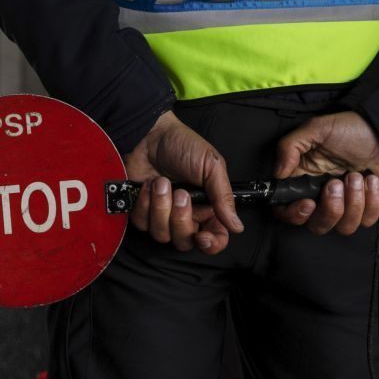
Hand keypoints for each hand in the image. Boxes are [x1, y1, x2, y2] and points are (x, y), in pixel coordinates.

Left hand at [124, 111, 242, 253]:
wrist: (150, 134)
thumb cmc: (182, 144)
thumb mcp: (211, 166)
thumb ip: (224, 198)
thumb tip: (237, 225)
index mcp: (208, 206)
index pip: (214, 238)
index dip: (210, 244)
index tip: (202, 236)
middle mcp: (186, 214)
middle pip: (185, 241)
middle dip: (180, 219)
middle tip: (180, 193)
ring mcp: (162, 214)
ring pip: (161, 235)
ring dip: (160, 207)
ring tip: (161, 183)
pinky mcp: (142, 209)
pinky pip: (142, 223)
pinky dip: (144, 203)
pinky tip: (147, 185)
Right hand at [273, 111, 378, 234]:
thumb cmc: (348, 128)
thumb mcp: (316, 129)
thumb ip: (290, 147)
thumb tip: (278, 173)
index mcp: (303, 181)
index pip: (287, 211)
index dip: (295, 214)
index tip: (308, 203)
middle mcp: (321, 197)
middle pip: (317, 226)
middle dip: (330, 209)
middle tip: (337, 183)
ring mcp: (345, 204)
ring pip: (344, 227)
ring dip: (353, 202)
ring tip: (356, 176)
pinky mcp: (367, 206)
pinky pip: (367, 220)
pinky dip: (372, 201)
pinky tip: (371, 179)